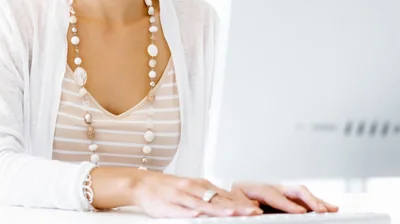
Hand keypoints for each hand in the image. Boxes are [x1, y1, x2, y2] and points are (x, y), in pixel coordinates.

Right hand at [132, 171, 263, 217]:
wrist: (144, 184)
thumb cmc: (170, 188)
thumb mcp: (193, 188)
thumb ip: (211, 196)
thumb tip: (232, 202)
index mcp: (201, 185)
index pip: (225, 195)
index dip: (241, 202)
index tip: (255, 208)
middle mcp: (193, 189)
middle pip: (218, 199)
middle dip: (235, 207)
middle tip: (251, 212)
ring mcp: (180, 197)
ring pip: (202, 204)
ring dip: (217, 209)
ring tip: (231, 214)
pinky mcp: (167, 205)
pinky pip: (179, 210)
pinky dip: (189, 212)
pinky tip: (197, 215)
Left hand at [231, 182, 338, 213]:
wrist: (231, 195)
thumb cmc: (233, 199)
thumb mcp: (233, 200)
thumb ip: (243, 205)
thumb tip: (255, 210)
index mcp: (256, 187)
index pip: (274, 196)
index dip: (287, 204)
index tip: (299, 212)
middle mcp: (271, 187)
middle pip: (294, 190)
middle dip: (309, 200)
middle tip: (321, 210)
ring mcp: (280, 192)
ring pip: (302, 194)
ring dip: (317, 201)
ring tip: (331, 209)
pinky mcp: (285, 198)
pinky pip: (302, 199)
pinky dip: (315, 203)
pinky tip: (326, 208)